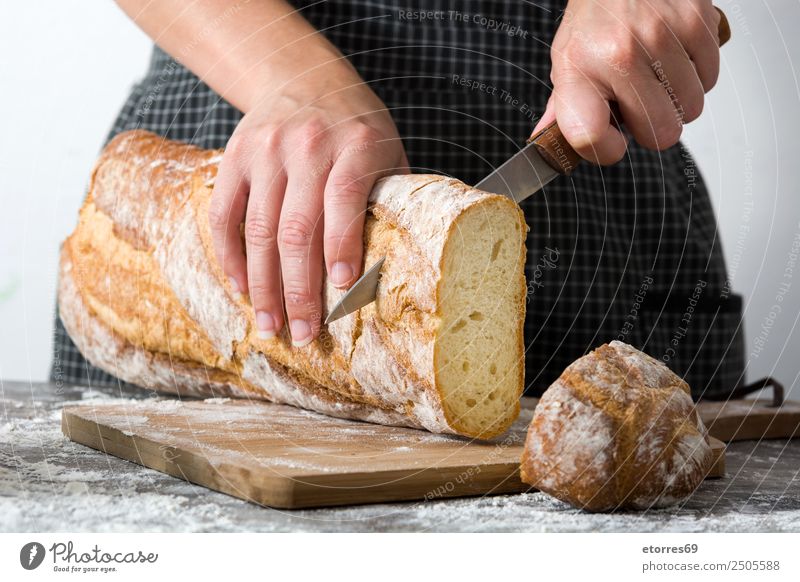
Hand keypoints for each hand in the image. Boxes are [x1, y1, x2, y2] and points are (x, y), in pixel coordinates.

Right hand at [208, 74, 407, 345]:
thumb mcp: (386, 148)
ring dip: (263, 285)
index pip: (344, 199)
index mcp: (355, 145)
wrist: (302, 76)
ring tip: (270, 325)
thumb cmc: (354, 125)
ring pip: (258, 229)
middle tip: (303, 333)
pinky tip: (240, 287)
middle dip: (299, 288)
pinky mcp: (235, 158)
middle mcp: (307, 147)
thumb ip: (392, 196)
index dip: (341, 246)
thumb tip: (405, 260)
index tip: (342, 289)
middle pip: (297, 227)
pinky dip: (230, 255)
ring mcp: (265, 152)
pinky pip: (225, 214)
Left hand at [532, 0, 722, 163]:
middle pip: (660, 134)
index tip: (611, 140)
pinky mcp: (697, 23)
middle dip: (653, 126)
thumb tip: (547, 143)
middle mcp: (620, 54)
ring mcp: (662, 38)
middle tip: (640, 102)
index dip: (605, 150)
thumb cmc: (596, 15)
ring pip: (690, 109)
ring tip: (656, 74)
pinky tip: (673, 56)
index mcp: (579, 69)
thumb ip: (563, 106)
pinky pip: (710, 79)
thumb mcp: (568, 59)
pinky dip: (696, 75)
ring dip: (677, 100)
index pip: (590, 137)